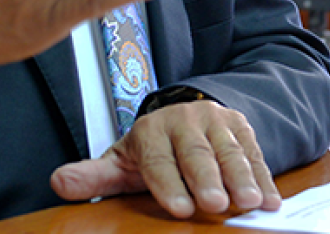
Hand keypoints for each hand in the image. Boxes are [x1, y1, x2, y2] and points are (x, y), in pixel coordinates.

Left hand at [50, 100, 281, 218]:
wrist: (184, 118)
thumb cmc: (150, 151)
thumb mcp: (120, 162)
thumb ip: (93, 176)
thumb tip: (58, 182)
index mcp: (151, 130)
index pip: (160, 160)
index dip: (170, 186)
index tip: (180, 210)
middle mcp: (185, 120)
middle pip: (198, 155)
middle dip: (208, 180)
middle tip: (214, 205)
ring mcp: (217, 120)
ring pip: (231, 151)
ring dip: (243, 178)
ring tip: (250, 202)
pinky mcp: (241, 125)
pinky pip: (255, 152)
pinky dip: (265, 177)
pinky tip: (271, 201)